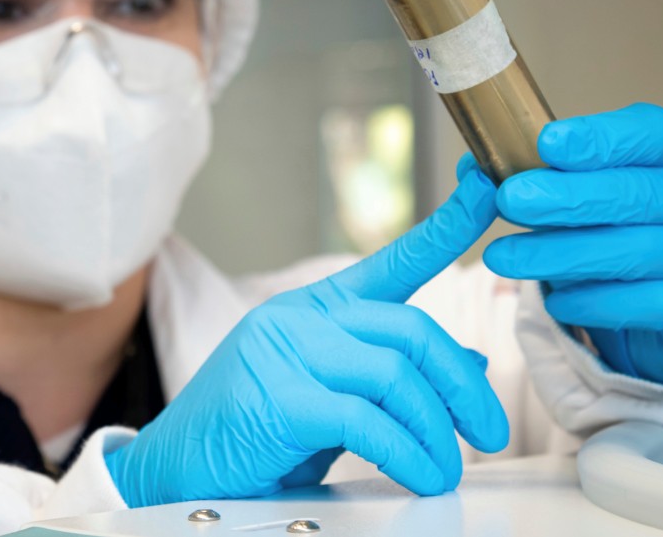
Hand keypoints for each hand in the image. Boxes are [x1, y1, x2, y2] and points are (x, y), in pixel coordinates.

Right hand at [104, 167, 508, 505]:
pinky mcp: (274, 397)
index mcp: (318, 308)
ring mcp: (284, 352)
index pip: (393, 261)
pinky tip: (421, 475)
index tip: (485, 188)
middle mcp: (301, 318)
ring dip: (437, 429)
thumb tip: (466, 362)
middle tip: (489, 432)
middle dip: (462, 385)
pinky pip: (364, 420)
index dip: (445, 227)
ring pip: (394, 374)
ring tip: (449, 469)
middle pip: (410, 329)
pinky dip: (407, 453)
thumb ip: (394, 378)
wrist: (173, 472)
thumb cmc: (255, 434)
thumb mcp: (335, 400)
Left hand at [482, 103, 662, 385]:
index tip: (544, 143)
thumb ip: (553, 176)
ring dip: (563, 254)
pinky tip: (555, 300)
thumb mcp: (608, 194)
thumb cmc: (643, 233)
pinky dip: (596, 301)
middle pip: (639, 195)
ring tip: (504, 256)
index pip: (651, 134)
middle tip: (509, 200)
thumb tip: (474, 167)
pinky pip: (649, 305)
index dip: (598, 139)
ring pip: (637, 253)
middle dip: (567, 198)